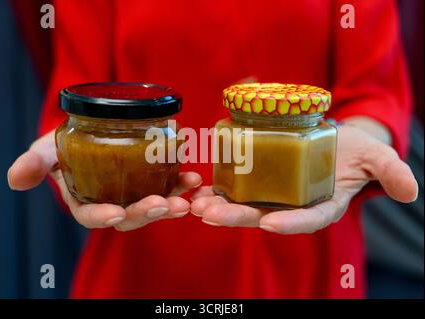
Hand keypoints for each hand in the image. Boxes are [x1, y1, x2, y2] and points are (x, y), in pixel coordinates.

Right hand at [7, 130, 201, 230]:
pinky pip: (169, 188)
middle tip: (165, 205)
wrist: (92, 130)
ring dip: (173, 201)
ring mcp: (135, 195)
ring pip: (154, 205)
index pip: (93, 217)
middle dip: (147, 213)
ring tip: (188, 194)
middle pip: (130, 216)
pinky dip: (182, 184)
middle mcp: (113, 203)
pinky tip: (193, 178)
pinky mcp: (153, 183)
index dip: (103, 218)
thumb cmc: (66, 144)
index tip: (116, 214)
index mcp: (86, 201)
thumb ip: (34, 162)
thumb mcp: (47, 149)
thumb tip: (16, 179)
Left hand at [190, 124, 417, 233]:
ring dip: (219, 206)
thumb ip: (390, 172)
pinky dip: (217, 189)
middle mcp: (293, 205)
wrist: (330, 138)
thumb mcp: (375, 156)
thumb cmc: (352, 149)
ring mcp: (273, 195)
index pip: (308, 219)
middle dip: (237, 218)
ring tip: (196, 205)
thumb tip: (410, 191)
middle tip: (210, 215)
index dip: (291, 223)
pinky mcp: (258, 181)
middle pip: (264, 216)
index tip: (271, 223)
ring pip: (244, 205)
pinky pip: (236, 188)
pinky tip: (198, 189)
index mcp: (321, 205)